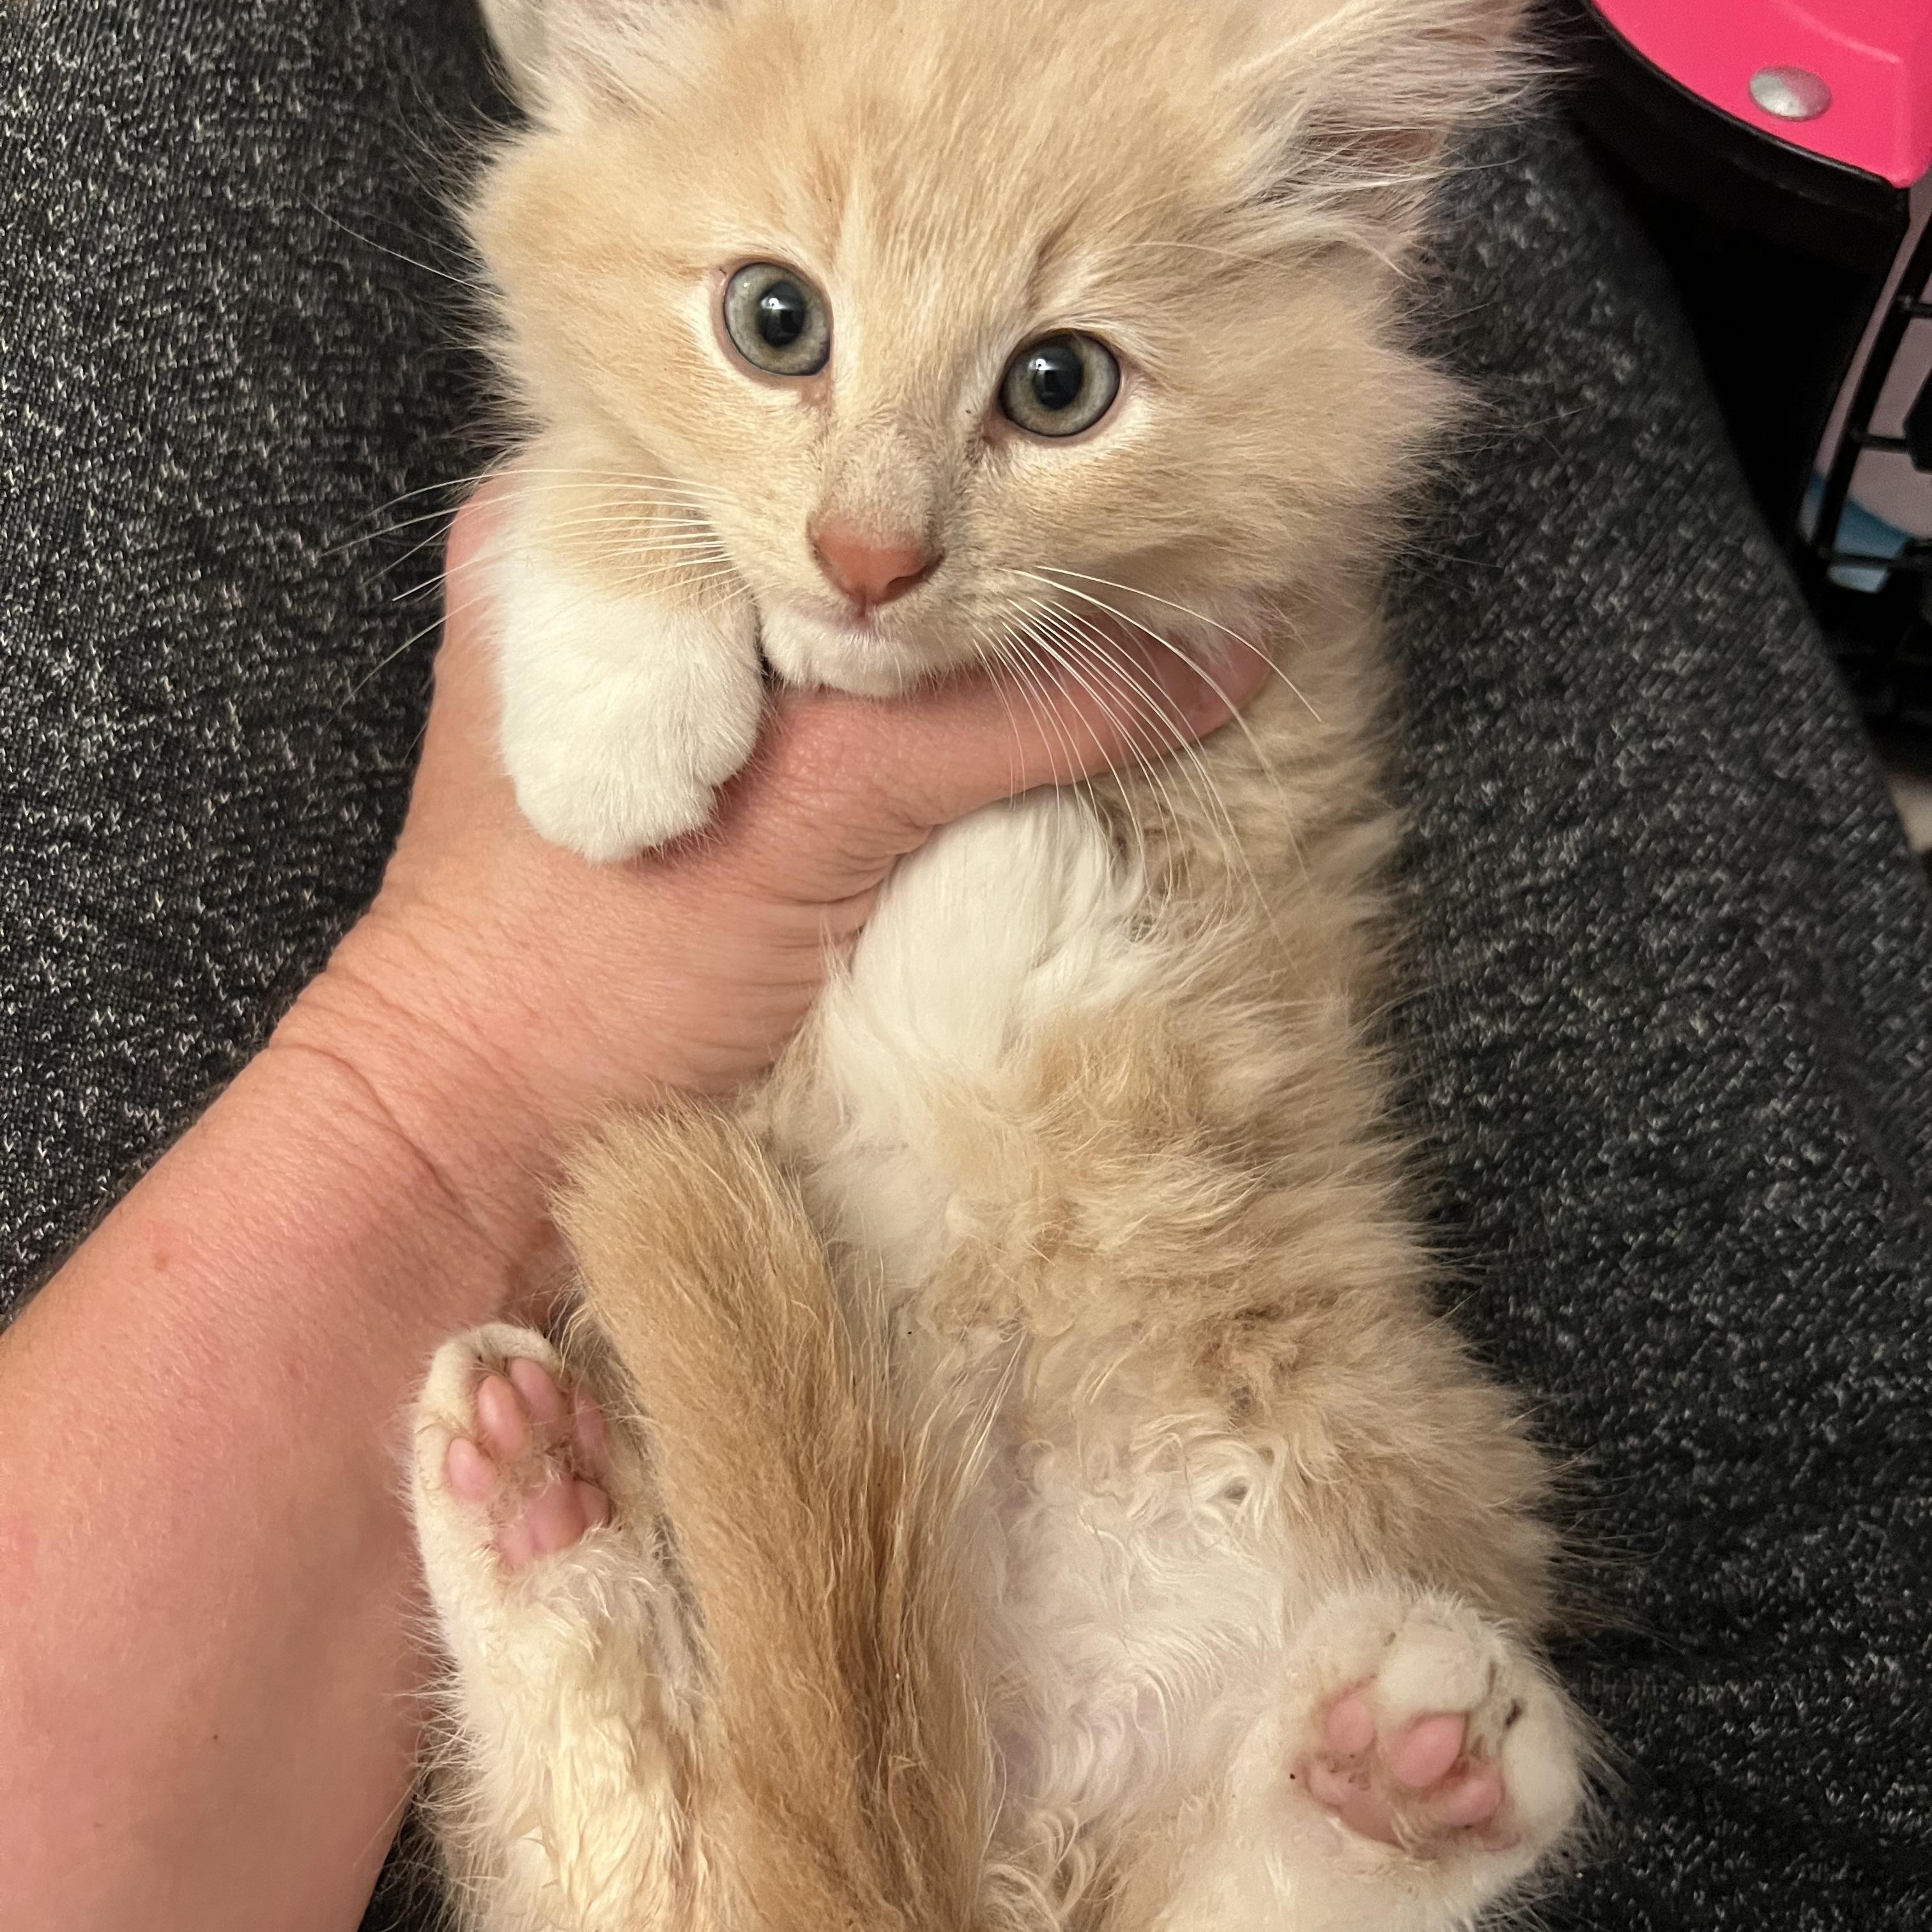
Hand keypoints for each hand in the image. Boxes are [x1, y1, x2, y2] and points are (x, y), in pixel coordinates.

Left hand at [277, 482, 1266, 1283]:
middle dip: (985, 527)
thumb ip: (1013, 718)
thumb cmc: (582, 967)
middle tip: (1144, 521)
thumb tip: (1227, 649)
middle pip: (850, 506)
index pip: (809, 413)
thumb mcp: (816, 809)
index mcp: (584, 510)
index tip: (1095, 442)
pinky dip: (959, 711)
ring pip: (869, 605)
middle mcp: (630, 563)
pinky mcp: (733, 769)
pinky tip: (1056, 711)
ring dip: (983, 629)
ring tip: (1126, 600)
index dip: (953, 424)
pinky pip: (870, 702)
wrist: (493, 1152)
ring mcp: (683, 670)